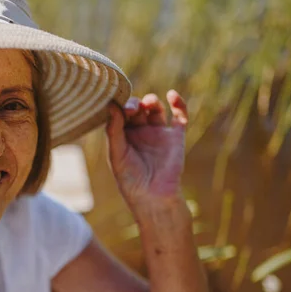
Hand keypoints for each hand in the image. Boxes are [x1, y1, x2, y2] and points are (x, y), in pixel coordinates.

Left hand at [105, 90, 187, 207]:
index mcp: (122, 136)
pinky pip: (179, 116)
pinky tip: (172, 95)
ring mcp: (158, 133)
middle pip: (137, 108)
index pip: (120, 114)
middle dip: (135, 104)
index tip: (120, 106)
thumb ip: (114, 129)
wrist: (153, 196)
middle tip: (133, 108)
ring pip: (155, 109)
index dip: (120, 107)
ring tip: (148, 103)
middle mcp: (140, 132)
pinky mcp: (176, 137)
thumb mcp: (116, 153)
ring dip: (151, 101)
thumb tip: (111, 104)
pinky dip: (178, 103)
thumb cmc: (129, 178)